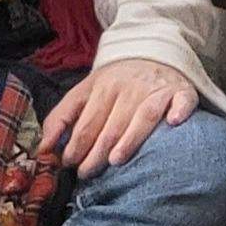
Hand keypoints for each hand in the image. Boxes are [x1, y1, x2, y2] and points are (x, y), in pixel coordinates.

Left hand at [34, 57, 196, 176]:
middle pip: (111, 124)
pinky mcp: (181, 91)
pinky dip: (179, 110)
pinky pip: (182, 100)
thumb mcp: (85, 91)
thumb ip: (62, 117)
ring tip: (116, 160)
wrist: (153, 53)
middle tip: (87, 173)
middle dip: (97, 151)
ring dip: (130, 138)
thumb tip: (43, 148)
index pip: (87, 121)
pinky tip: (172, 122)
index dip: (76, 144)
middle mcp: (129, 87)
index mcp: (103, 87)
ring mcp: (156, 89)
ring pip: (142, 116)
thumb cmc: (116, 83)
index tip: (69, 164)